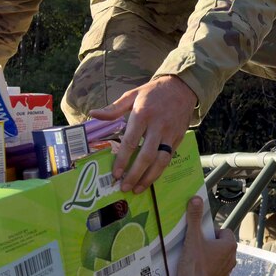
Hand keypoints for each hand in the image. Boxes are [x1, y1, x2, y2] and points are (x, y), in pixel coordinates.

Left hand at [90, 75, 196, 192]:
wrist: (182, 87)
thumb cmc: (153, 92)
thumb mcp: (132, 95)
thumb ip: (113, 108)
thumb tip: (93, 114)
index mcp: (143, 114)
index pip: (131, 142)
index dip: (123, 160)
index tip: (116, 174)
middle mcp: (157, 126)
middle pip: (146, 155)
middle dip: (135, 174)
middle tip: (125, 187)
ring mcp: (170, 133)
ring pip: (161, 160)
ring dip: (149, 177)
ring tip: (138, 188)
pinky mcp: (179, 138)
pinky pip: (169, 157)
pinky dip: (160, 170)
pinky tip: (150, 178)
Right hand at [171, 197, 236, 275]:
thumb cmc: (193, 264)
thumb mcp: (192, 238)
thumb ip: (194, 218)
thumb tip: (196, 199)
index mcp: (229, 246)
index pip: (223, 232)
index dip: (210, 232)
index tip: (199, 237)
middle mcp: (232, 259)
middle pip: (221, 245)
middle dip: (209, 244)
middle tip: (194, 247)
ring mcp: (226, 273)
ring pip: (218, 259)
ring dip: (208, 257)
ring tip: (193, 259)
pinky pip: (214, 272)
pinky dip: (206, 270)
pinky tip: (194, 271)